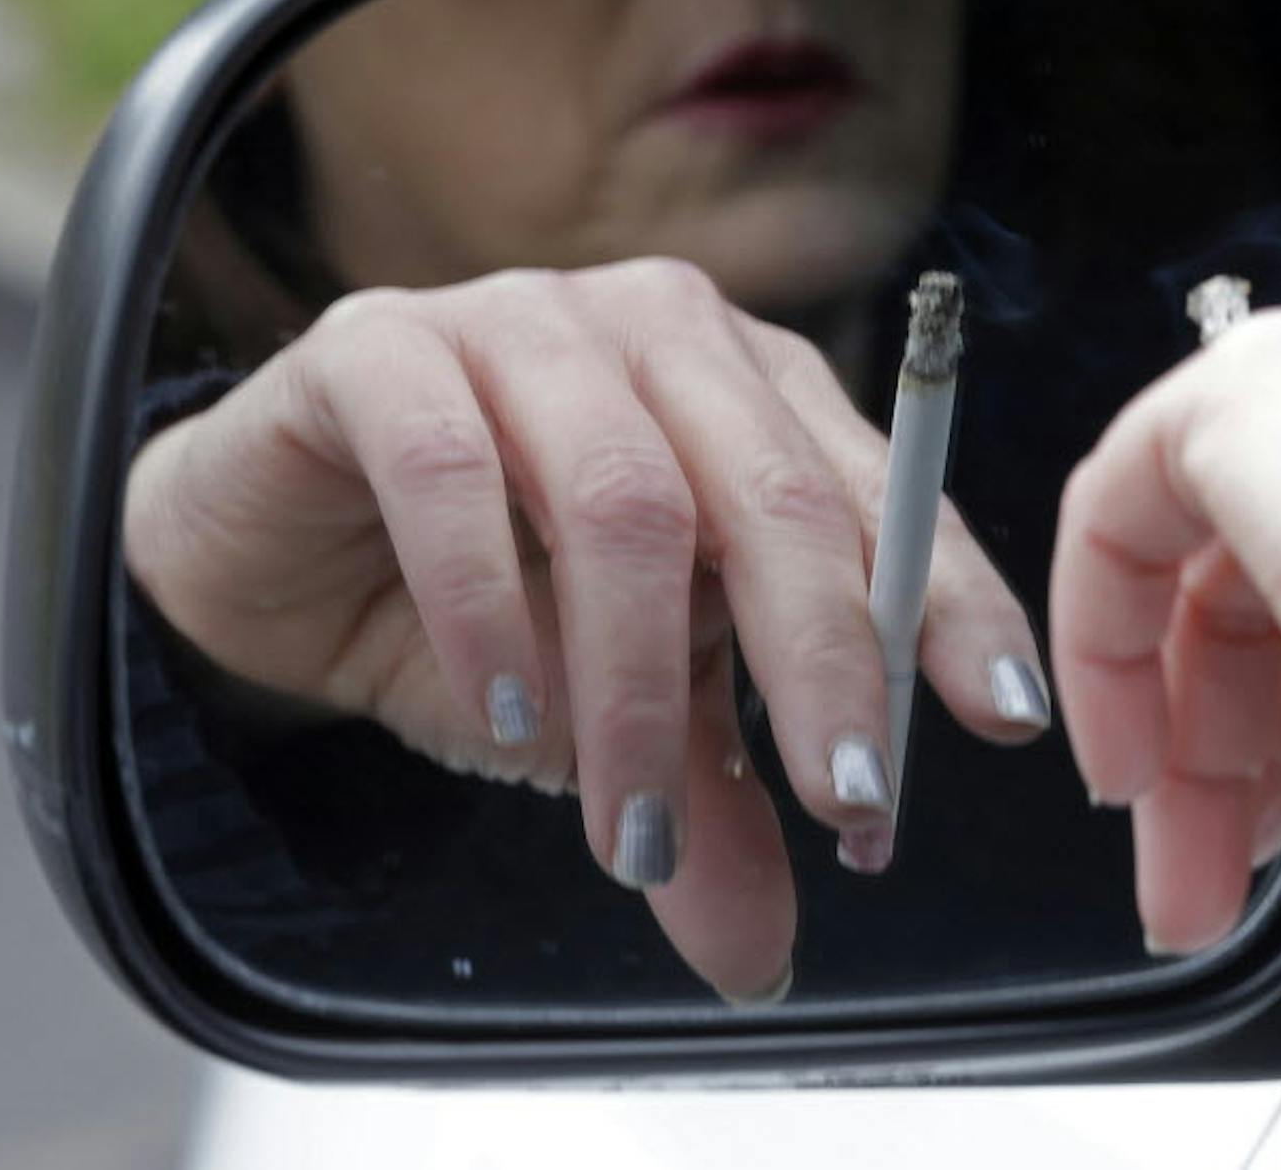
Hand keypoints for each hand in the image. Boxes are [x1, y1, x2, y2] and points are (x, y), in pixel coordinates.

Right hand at [124, 258, 1048, 1002]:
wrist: (275, 545)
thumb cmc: (478, 608)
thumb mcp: (615, 711)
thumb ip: (698, 800)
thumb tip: (761, 958)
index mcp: (754, 396)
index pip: (884, 497)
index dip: (949, 606)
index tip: (1005, 716)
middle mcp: (660, 336)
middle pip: (772, 495)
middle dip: (820, 664)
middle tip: (844, 805)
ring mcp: (523, 323)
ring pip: (622, 496)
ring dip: (639, 683)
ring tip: (632, 830)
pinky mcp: (381, 350)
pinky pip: (450, 473)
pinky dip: (487, 606)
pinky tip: (508, 714)